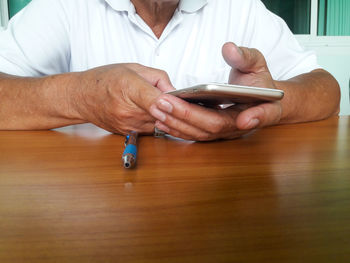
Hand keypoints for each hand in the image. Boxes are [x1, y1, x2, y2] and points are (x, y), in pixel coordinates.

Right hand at [69, 63, 173, 133]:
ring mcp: (128, 125)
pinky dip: (156, 121)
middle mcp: (127, 111)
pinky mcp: (129, 133)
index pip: (155, 100)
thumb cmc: (105, 80)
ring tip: (162, 104)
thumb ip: (158, 78)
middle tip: (179, 100)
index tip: (181, 103)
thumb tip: (175, 92)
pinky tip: (152, 112)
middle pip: (162, 113)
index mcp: (128, 88)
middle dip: (173, 107)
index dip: (170, 103)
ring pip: (160, 123)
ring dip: (166, 116)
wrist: (82, 97)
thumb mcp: (133, 68)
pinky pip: (152, 129)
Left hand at [149, 42, 281, 140]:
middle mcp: (244, 124)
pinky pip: (194, 135)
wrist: (257, 97)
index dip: (255, 118)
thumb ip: (245, 57)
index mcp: (265, 108)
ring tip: (157, 108)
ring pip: (202, 134)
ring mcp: (226, 132)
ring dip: (178, 123)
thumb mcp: (256, 63)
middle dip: (189, 115)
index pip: (264, 115)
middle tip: (165, 102)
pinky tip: (161, 119)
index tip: (244, 119)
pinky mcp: (212, 133)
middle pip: (216, 125)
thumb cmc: (257, 80)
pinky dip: (177, 129)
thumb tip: (229, 49)